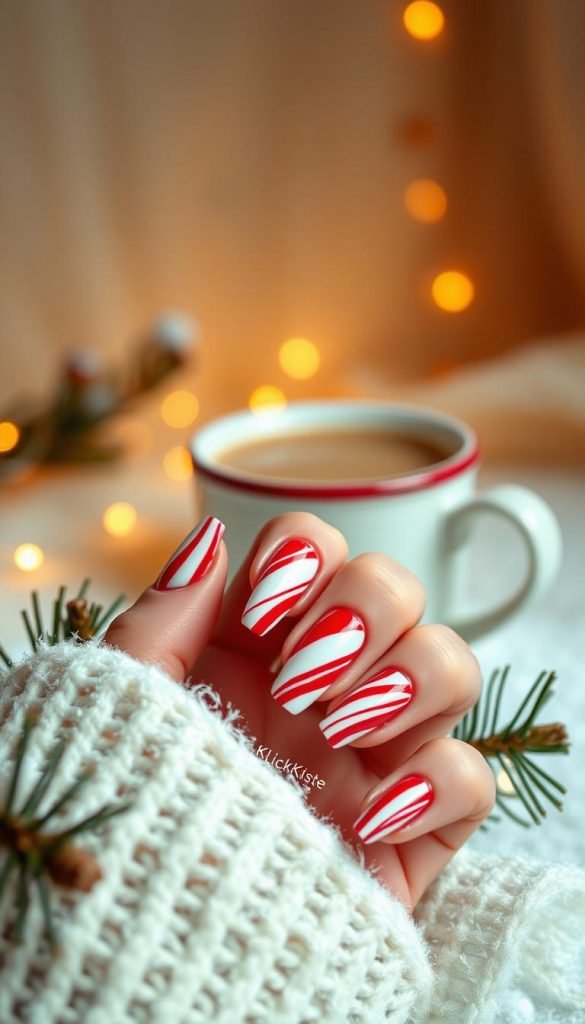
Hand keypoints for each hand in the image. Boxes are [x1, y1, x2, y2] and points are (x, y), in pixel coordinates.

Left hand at [105, 512, 494, 909]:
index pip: (316, 550)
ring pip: (453, 664)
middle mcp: (326, 684)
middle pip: (397, 588)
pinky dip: (436, 784)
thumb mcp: (123, 707)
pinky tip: (369, 816)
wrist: (150, 943)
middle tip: (301, 677)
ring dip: (407, 679)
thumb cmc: (126, 812)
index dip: (303, 559)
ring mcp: (376, 750)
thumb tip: (210, 535)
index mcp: (257, 645)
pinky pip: (474, 778)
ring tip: (336, 730)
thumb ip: (164, 616)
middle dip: (362, 611)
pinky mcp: (414, 825)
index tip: (262, 614)